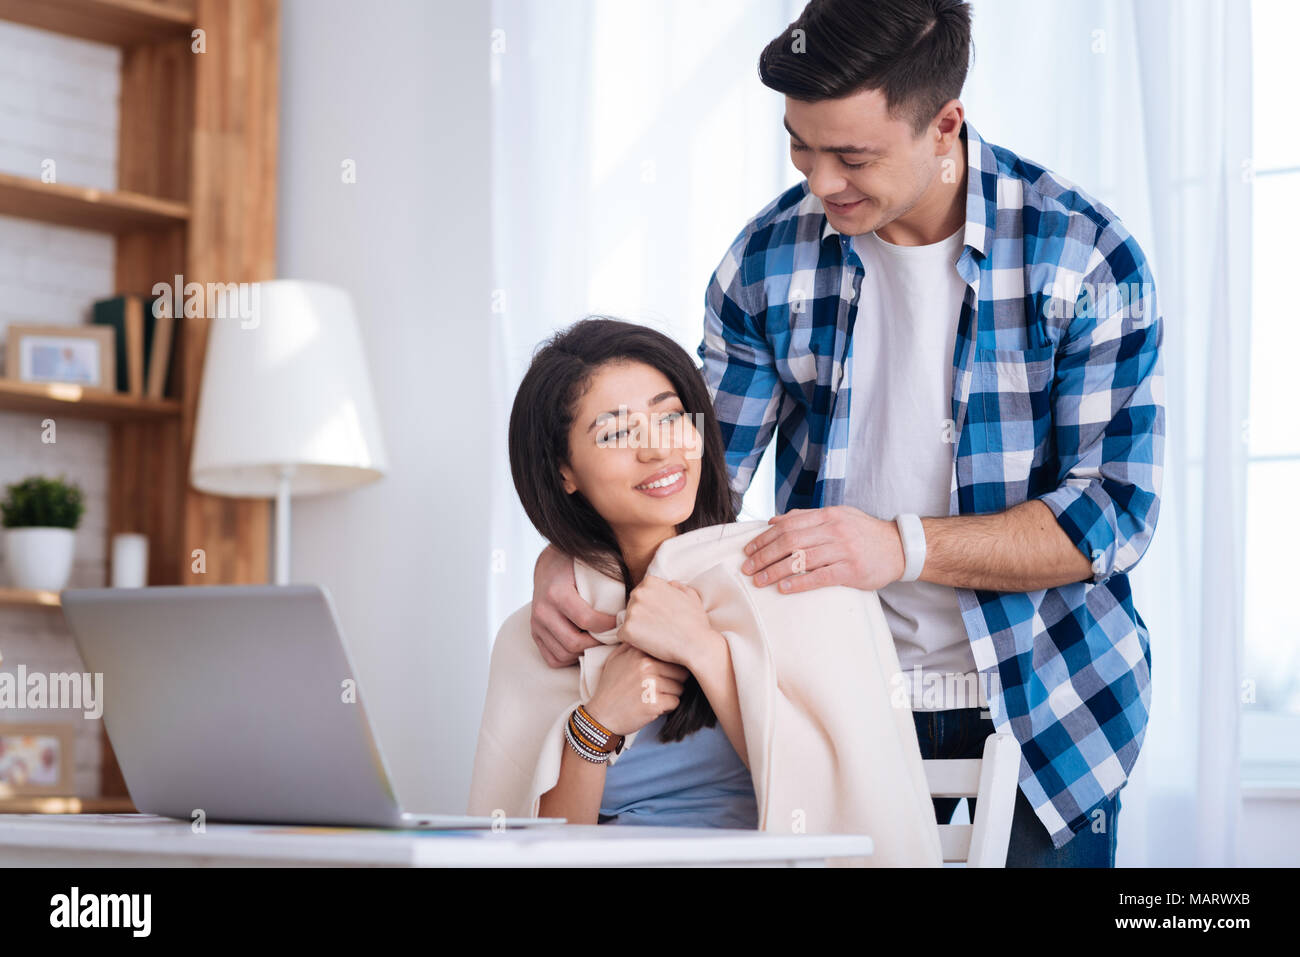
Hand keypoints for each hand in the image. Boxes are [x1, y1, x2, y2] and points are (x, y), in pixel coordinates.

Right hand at [530, 544, 618, 667]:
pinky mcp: (535, 634)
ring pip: (563, 654)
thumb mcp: (592, 564)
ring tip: (599, 642)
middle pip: (574, 643)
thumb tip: (637, 598)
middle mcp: (543, 611)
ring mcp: (536, 625)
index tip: (620, 622)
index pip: (586, 620)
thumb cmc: (576, 565)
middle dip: (597, 644)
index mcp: (557, 592)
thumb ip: (610, 579)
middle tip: (612, 637)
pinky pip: (553, 658)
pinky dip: (570, 658)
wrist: (548, 565)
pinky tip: (582, 647)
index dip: (608, 626)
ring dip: (584, 653)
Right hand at [586, 644, 688, 736]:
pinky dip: (668, 707)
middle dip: (674, 680)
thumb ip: (632, 645)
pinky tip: (654, 706)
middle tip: (660, 687)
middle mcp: (646, 666)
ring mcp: (651, 685)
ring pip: (679, 688)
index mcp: (639, 653)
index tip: (667, 670)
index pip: (672, 653)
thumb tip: (650, 634)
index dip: (672, 664)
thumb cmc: (611, 688)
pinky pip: (675, 702)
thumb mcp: (616, 659)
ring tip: (655, 696)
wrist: (602, 716)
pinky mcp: (654, 703)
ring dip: (671, 694)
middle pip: (680, 671)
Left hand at [617, 575, 717, 670]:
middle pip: (632, 606)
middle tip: (658, 627)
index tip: (661, 616)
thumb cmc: (695, 622)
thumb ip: (676, 586)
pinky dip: (632, 641)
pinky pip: (623, 635)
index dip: (650, 607)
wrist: (696, 644)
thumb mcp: (690, 595)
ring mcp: (631, 611)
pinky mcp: (627, 630)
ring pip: (627, 621)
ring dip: (637, 629)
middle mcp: (638, 593)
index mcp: (650, 582)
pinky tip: (647, 644)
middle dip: (641, 616)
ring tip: (655, 636)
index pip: (641, 593)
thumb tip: (669, 584)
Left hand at [739, 506, 904, 593]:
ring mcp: (843, 550)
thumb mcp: (838, 516)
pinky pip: (820, 577)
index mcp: (827, 515)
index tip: (748, 549)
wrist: (899, 547)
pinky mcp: (851, 570)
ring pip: (801, 559)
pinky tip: (783, 588)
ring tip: (758, 580)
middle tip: (747, 568)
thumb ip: (806, 517)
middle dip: (764, 555)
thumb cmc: (864, 533)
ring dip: (775, 571)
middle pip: (789, 541)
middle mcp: (834, 530)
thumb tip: (773, 520)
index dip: (764, 538)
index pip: (787, 525)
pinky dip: (799, 582)